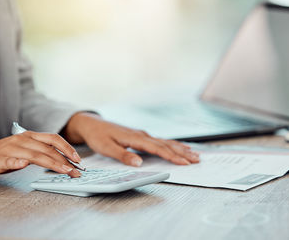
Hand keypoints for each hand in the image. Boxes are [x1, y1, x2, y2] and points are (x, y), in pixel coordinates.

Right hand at [0, 131, 81, 178]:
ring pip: (35, 154)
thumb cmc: (0, 155)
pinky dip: (17, 162)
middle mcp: (22, 140)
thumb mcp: (23, 152)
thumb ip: (39, 154)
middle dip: (65, 160)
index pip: (53, 139)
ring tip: (64, 171)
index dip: (67, 148)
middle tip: (76, 170)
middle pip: (48, 148)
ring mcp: (11, 149)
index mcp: (29, 137)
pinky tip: (23, 165)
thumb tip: (59, 161)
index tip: (78, 159)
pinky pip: (10, 160)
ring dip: (52, 163)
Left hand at [65, 113, 199, 166]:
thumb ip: (123, 155)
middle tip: (197, 159)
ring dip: (180, 148)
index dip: (172, 156)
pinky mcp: (140, 136)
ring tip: (194, 154)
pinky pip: (160, 141)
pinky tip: (177, 146)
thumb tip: (139, 163)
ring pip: (165, 142)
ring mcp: (142, 135)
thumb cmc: (98, 136)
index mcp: (135, 138)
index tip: (185, 163)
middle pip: (166, 144)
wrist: (92, 124)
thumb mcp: (106, 148)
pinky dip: (172, 145)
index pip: (158, 148)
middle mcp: (142, 135)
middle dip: (182, 152)